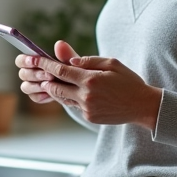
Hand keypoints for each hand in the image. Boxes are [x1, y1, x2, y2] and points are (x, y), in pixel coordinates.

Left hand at [18, 40, 161, 130]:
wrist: (142, 106)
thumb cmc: (128, 81)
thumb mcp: (111, 63)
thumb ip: (88, 60)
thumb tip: (68, 60)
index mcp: (91, 79)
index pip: (61, 70)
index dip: (45, 64)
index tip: (34, 59)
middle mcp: (86, 96)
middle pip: (56, 87)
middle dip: (46, 79)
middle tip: (39, 73)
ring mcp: (87, 108)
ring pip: (62, 98)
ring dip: (55, 89)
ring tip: (51, 81)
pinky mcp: (89, 117)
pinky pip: (73, 105)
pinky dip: (69, 98)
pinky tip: (71, 91)